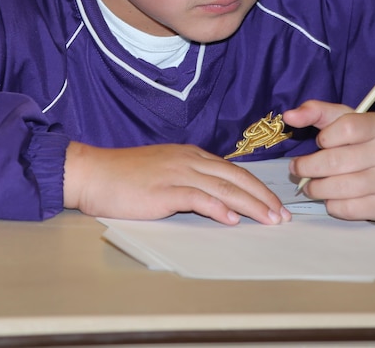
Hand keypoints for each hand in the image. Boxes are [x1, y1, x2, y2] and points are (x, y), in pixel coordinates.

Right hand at [63, 141, 290, 225]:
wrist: (93, 173)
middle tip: (282, 216)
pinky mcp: (163, 189)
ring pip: (223, 187)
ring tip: (268, 220)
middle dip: (262, 197)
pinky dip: (217, 208)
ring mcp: (176, 173)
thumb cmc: (124, 177)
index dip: (257, 188)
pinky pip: (197, 197)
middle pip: (235, 178)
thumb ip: (188, 180)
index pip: (232, 171)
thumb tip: (214, 199)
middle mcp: (188, 160)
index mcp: (190, 155)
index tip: (274, 205)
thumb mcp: (163, 171)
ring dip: (250, 205)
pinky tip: (231, 220)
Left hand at [283, 100, 374, 221]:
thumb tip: (289, 116)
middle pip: (334, 161)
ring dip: (315, 188)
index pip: (344, 128)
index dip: (324, 137)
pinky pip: (346, 208)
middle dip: (306, 167)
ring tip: (310, 185)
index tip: (320, 142)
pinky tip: (332, 197)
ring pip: (337, 187)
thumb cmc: (369, 145)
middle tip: (297, 168)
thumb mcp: (348, 121)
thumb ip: (318, 112)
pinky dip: (331, 205)